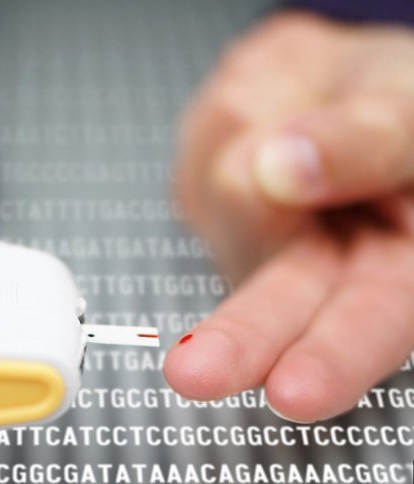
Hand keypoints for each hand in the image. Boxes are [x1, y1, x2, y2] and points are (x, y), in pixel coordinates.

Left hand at [163, 12, 413, 422]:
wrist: (342, 79)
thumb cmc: (398, 100)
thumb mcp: (411, 105)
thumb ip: (365, 139)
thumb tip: (279, 168)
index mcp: (408, 259)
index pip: (374, 319)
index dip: (335, 357)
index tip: (293, 391)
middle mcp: (331, 264)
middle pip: (283, 308)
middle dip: (241, 339)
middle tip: (194, 373)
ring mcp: (267, 240)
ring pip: (232, 206)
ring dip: (254, 151)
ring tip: (296, 117)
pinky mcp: (218, 208)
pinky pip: (204, 165)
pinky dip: (231, 124)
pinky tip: (266, 119)